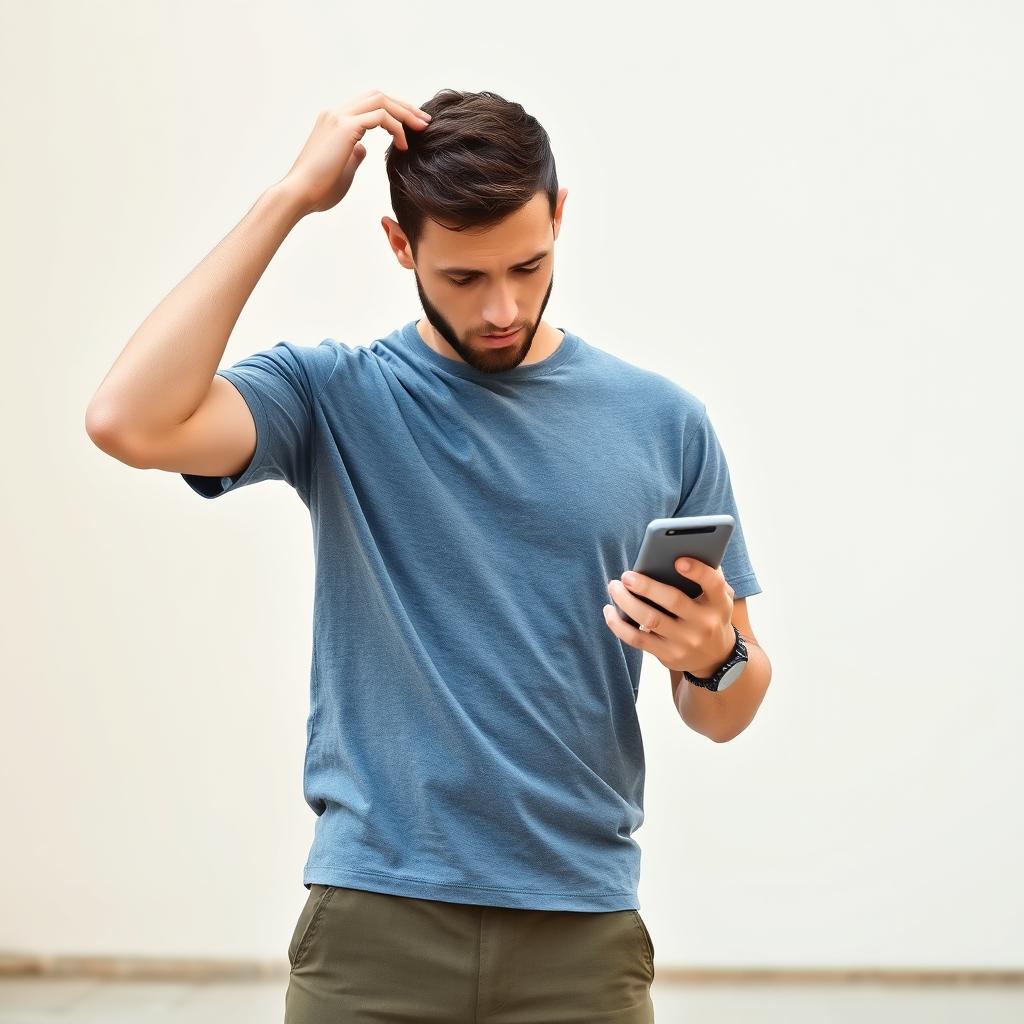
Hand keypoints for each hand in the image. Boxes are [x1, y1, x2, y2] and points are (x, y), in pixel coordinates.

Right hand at [278, 90, 432, 215]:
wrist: (298, 194)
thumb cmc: (318, 189)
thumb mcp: (343, 168)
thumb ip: (353, 154)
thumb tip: (362, 149)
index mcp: (334, 121)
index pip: (368, 104)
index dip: (393, 111)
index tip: (412, 127)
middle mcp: (335, 113)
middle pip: (377, 96)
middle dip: (404, 107)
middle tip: (424, 122)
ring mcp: (339, 117)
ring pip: (381, 100)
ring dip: (405, 113)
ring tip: (421, 129)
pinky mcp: (345, 128)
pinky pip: (380, 116)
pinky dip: (396, 127)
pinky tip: (403, 144)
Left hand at [602, 557, 735, 676]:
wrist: (715, 657)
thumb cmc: (709, 614)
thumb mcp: (718, 597)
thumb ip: (706, 576)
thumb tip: (678, 549)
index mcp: (719, 603)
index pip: (713, 584)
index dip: (697, 571)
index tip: (678, 560)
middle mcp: (704, 624)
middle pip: (673, 601)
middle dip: (646, 586)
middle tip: (626, 575)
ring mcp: (686, 642)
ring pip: (650, 619)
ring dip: (627, 602)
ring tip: (614, 587)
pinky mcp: (667, 655)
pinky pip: (637, 639)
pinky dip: (618, 625)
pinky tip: (609, 610)